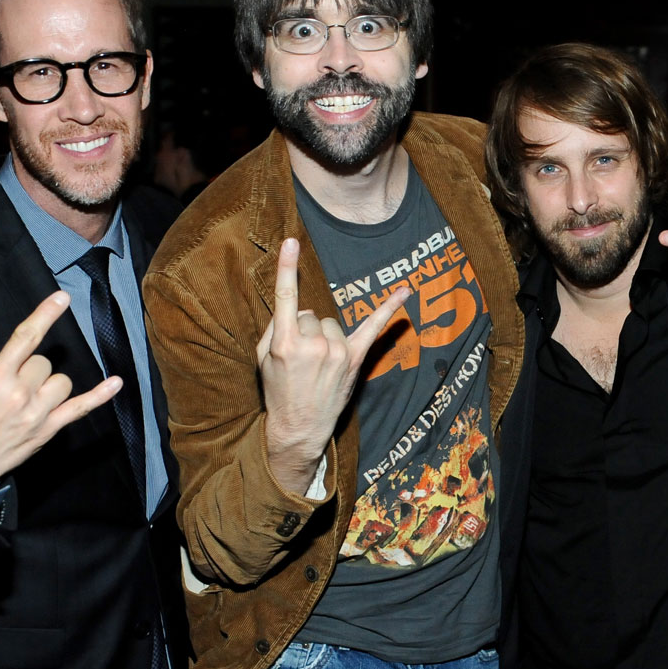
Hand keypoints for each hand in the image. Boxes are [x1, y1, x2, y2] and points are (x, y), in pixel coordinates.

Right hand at [0, 291, 121, 494]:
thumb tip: (21, 360)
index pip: (25, 337)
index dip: (45, 315)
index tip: (62, 297)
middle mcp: (19, 393)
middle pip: (44, 363)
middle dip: (31, 370)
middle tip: (12, 389)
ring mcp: (37, 413)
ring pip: (62, 381)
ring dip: (48, 386)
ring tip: (28, 402)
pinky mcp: (48, 430)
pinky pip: (81, 408)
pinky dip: (100, 395)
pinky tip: (116, 382)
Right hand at [258, 238, 410, 493]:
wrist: (299, 428)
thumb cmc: (278, 391)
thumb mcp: (262, 360)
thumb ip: (275, 328)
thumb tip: (295, 308)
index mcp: (285, 343)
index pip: (285, 297)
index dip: (287, 267)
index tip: (291, 241)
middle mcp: (313, 344)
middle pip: (310, 314)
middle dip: (304, 330)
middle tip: (300, 359)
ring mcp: (337, 352)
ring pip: (331, 322)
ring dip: (324, 336)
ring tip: (317, 364)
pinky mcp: (355, 359)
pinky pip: (374, 327)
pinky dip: (390, 308)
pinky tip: (405, 290)